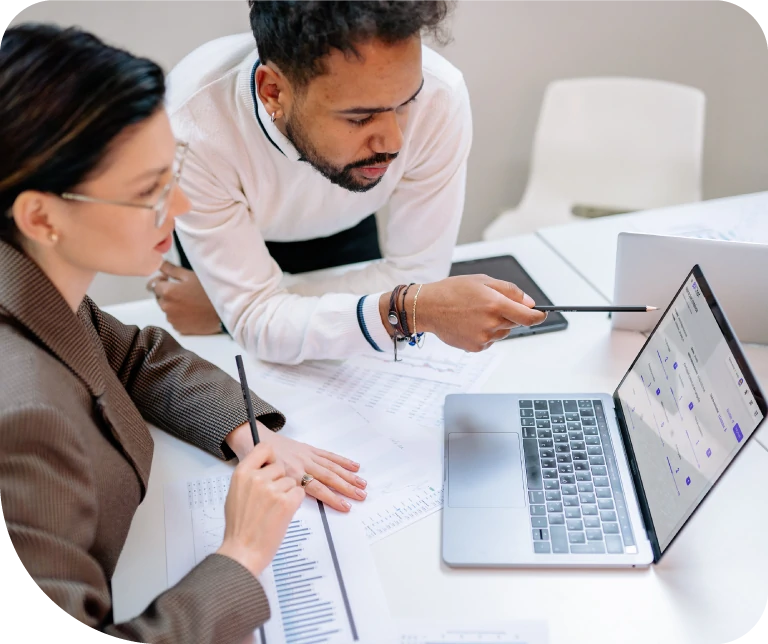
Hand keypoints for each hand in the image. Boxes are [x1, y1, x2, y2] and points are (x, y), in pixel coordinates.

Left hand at [147, 261, 221, 334]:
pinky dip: (180, 316)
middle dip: (167, 293)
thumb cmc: (210, 292)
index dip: (162, 281)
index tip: (169, 280)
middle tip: (184, 291)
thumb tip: (160, 264)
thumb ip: (171, 269)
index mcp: (168, 292)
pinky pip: (174, 320)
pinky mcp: (179, 329)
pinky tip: (192, 311)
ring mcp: (173, 319)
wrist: (225, 312)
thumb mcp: (191, 275)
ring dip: (173, 305)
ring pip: (167, 309)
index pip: (153, 285)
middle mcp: (167, 307)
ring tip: (190, 302)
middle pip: (159, 298)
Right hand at [216, 443, 303, 577]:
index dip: (271, 457)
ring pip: (292, 481)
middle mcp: (258, 478)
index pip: (264, 448)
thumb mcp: (235, 494)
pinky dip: (295, 503)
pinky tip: (282, 514)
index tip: (271, 464)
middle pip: (281, 467)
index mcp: (242, 473)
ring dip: (287, 494)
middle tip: (270, 500)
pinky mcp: (287, 502)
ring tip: (273, 511)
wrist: (243, 550)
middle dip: (280, 481)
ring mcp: (273, 489)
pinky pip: (299, 493)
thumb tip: (263, 469)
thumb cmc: (239, 527)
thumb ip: (249, 478)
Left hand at [226, 421, 366, 512]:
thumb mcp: (264, 482)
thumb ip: (280, 493)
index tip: (346, 507)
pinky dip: (341, 461)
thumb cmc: (254, 464)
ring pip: (331, 467)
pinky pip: (327, 456)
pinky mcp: (308, 449)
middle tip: (361, 496)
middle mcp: (301, 464)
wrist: (250, 439)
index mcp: (291, 474)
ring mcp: (306, 456)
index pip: (317, 489)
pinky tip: (354, 466)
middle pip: (329, 478)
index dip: (332, 499)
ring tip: (362, 484)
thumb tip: (294, 505)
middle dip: (346, 488)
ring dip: (348, 476)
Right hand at [380, 275, 547, 351]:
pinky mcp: (476, 347)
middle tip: (490, 305)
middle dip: (510, 314)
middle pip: (515, 323)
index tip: (542, 315)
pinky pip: (491, 340)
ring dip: (497, 324)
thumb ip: (510, 291)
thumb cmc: (452, 291)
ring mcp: (483, 338)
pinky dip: (486, 333)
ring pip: (503, 332)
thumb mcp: (483, 281)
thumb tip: (529, 303)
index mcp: (495, 304)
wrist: (428, 308)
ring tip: (476, 314)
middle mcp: (491, 323)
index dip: (539, 316)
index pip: (528, 317)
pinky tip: (470, 323)